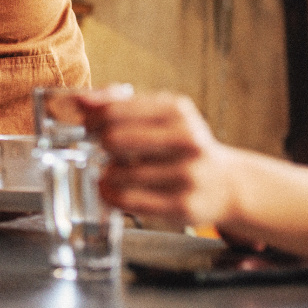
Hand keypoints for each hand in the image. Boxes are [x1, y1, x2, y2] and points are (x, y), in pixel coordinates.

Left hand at [81, 90, 240, 230]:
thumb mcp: (162, 113)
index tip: (86, 125)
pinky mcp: (183, 206)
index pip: (115, 110)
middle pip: (114, 139)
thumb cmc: (184, 145)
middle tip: (99, 148)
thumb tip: (81, 101)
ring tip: (110, 170)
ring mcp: (186, 174)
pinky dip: (111, 195)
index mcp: (177, 110)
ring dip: (105, 173)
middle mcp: (186, 140)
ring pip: (118, 173)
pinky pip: (129, 200)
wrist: (226, 184)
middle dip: (98, 145)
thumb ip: (120, 103)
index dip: (91, 119)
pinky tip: (112, 189)